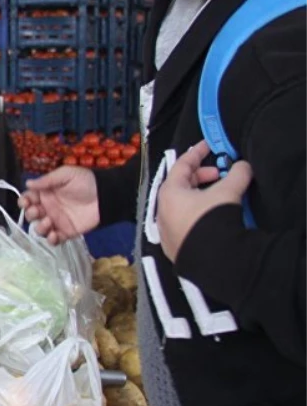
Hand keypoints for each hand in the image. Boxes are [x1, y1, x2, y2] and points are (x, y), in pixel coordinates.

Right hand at [19, 166, 100, 244]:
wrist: (105, 195)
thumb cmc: (85, 182)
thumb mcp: (66, 174)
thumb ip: (47, 180)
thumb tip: (27, 183)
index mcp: (45, 194)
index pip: (28, 199)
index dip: (23, 201)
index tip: (25, 202)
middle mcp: (48, 208)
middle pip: (31, 215)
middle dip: (30, 214)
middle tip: (38, 211)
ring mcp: (56, 221)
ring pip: (39, 229)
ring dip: (39, 227)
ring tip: (48, 222)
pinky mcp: (66, 232)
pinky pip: (54, 240)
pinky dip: (51, 240)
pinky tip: (54, 236)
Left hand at [156, 141, 251, 261]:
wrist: (211, 261)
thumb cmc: (212, 220)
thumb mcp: (228, 192)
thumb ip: (237, 174)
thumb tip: (243, 166)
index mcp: (169, 193)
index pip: (182, 165)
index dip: (197, 153)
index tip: (209, 145)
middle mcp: (162, 210)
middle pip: (180, 185)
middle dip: (202, 176)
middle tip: (221, 175)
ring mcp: (165, 229)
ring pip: (182, 204)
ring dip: (201, 195)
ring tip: (220, 195)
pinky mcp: (173, 246)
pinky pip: (184, 221)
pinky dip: (197, 212)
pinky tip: (212, 216)